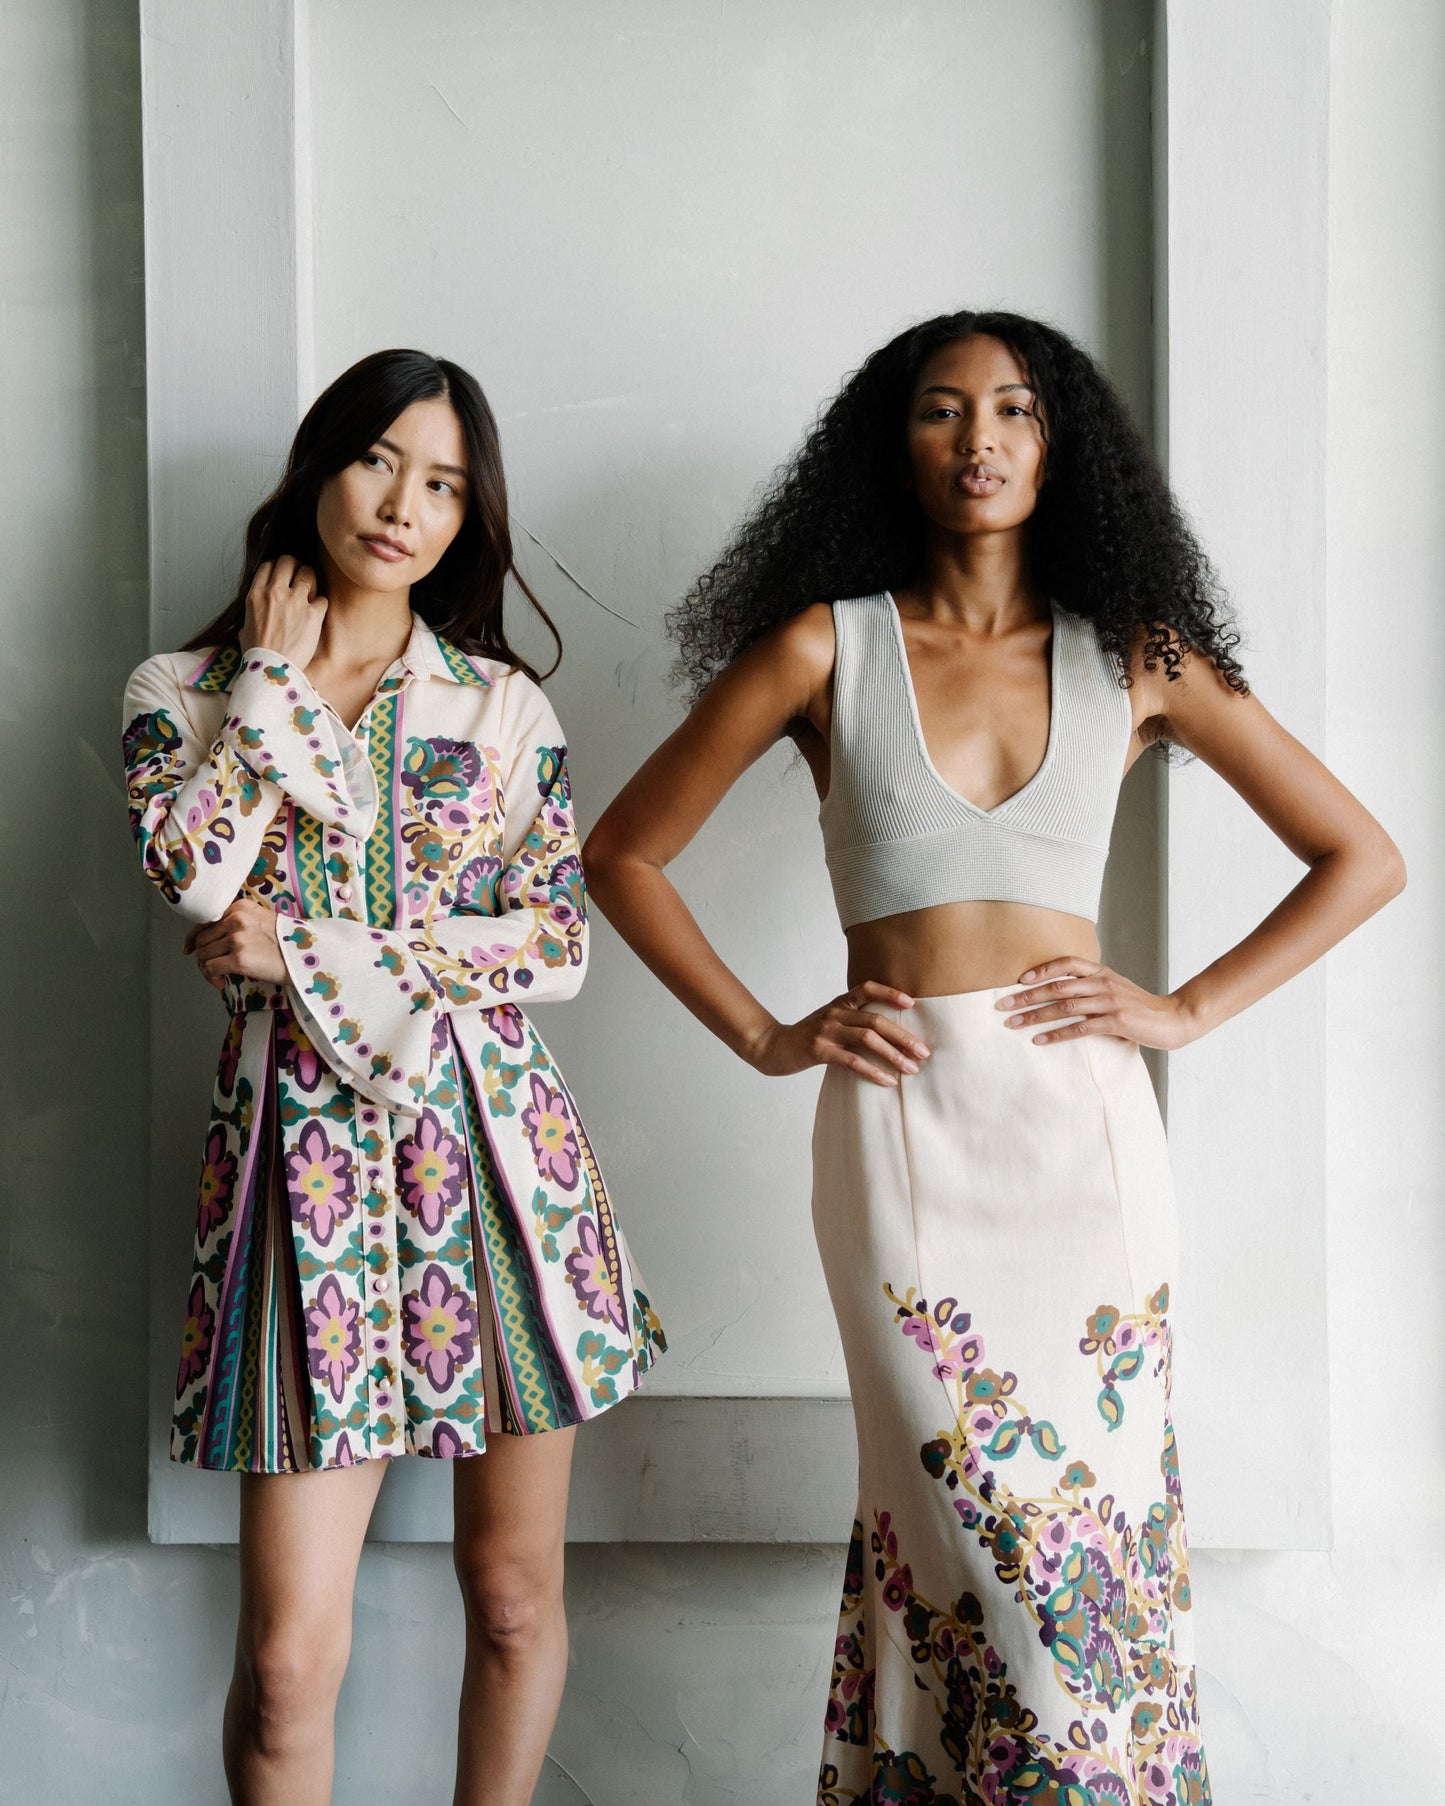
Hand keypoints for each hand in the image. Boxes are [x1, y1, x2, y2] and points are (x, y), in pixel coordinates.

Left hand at [183, 900, 285, 989]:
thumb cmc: (289, 942)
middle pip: (201, 939)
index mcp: (240, 907)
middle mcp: (236, 919)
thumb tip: (215, 940)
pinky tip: (221, 983)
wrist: (309, 955)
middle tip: (211, 969)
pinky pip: (210, 968)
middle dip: (202, 957)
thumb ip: (240, 923)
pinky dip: (212, 978)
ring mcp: (237, 939)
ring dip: (207, 969)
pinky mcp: (239, 959)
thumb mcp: (263, 921)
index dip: (193, 937)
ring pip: (203, 954)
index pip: (205, 920)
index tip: (189, 949)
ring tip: (219, 977)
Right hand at [240, 555, 327, 665]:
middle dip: (296, 567)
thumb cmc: (256, 654)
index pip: (268, 565)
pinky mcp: (313, 614)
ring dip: (311, 580)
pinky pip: (322, 598)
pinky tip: (317, 614)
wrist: (271, 670)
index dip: (278, 568)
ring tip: (310, 593)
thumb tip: (255, 615)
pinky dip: (321, 605)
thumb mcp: (244, 628)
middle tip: (300, 578)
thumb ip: (252, 614)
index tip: (283, 575)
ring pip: (308, 573)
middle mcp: (275, 592)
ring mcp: (295, 601)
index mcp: (255, 594)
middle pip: (289, 561)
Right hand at [748, 980, 931, 1086]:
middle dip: (903, 1036)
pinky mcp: (819, 1051)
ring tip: (911, 1069)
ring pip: (868, 1039)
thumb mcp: (828, 1021)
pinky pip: (852, 1061)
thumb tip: (887, 1033)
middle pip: (875, 1020)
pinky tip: (888, 1081)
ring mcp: (826, 1031)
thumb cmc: (805, 1037)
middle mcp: (834, 1013)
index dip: (890, 993)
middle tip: (924, 1052)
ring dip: (893, 1055)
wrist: (771, 1046)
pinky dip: (873, 1071)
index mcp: (838, 1004)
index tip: (912, 1003)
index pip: (867, 988)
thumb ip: (851, 1020)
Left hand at [996, 957, 1198, 1049]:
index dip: (1041, 970)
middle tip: (1003, 1006)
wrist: (1173, 1019)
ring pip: (1064, 1007)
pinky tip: (1040, 1040)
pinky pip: (1080, 1029)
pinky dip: (1056, 1035)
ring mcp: (1110, 1002)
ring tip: (1013, 1024)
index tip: (1019, 981)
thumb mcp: (1115, 989)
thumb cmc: (1139, 1006)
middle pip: (1057, 987)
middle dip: (1027, 997)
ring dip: (1035, 1016)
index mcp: (1101, 972)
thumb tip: (1060, 992)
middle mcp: (1103, 983)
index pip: (1066, 963)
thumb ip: (1092, 987)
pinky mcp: (1116, 1022)